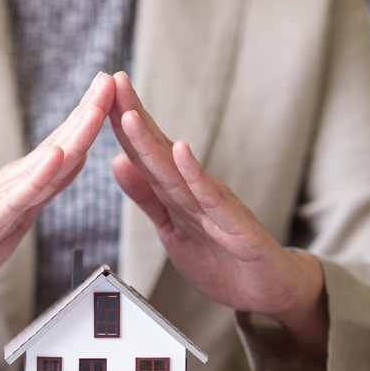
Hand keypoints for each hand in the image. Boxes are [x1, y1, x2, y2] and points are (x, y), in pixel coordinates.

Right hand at [0, 72, 115, 352]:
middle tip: (110, 79)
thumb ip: (43, 191)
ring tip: (95, 108)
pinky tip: (56, 158)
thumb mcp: (14, 220)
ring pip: (40, 166)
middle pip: (56, 146)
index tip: (114, 87)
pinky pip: (13, 200)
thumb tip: (76, 158)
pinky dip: (37, 178)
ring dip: (70, 135)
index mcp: (19, 186)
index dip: (88, 118)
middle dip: (86, 113)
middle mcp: (7, 184)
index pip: (62, 147)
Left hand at [107, 72, 327, 357]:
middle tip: (112, 81)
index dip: (120, 124)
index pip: (143, 153)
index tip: (99, 94)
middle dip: (133, 115)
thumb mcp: (172, 229)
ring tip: (130, 113)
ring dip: (152, 140)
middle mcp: (194, 189)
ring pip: (176, 169)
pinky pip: (211, 197)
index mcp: (176, 192)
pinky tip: (181, 150)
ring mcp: (215, 204)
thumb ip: (147, 197)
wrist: (270, 289)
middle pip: (157, 149)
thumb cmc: (223, 258)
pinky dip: (194, 173)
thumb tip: (117, 162)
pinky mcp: (235, 224)